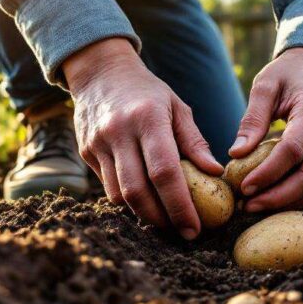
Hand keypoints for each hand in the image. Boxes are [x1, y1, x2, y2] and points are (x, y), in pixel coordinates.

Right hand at [64, 38, 222, 238]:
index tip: (195, 228)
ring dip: (144, 213)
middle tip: (182, 232)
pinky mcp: (86, 152)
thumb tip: (215, 173)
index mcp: (147, 118)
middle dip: (162, 218)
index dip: (180, 205)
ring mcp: (98, 143)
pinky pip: (108, 187)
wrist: (100, 72)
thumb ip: (194, 141)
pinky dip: (128, 200)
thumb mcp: (177, 107)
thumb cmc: (148, 92)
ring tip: (166, 219)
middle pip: (138, 190)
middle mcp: (119, 132)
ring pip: (120, 195)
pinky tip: (145, 201)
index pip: (164, 172)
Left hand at [229, 48, 302, 212]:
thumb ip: (252, 118)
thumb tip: (237, 154)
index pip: (294, 150)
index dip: (268, 173)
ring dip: (285, 202)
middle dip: (277, 197)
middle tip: (247, 206)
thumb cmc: (287, 77)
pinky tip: (270, 199)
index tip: (243, 187)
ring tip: (254, 206)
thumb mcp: (265, 86)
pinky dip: (295, 198)